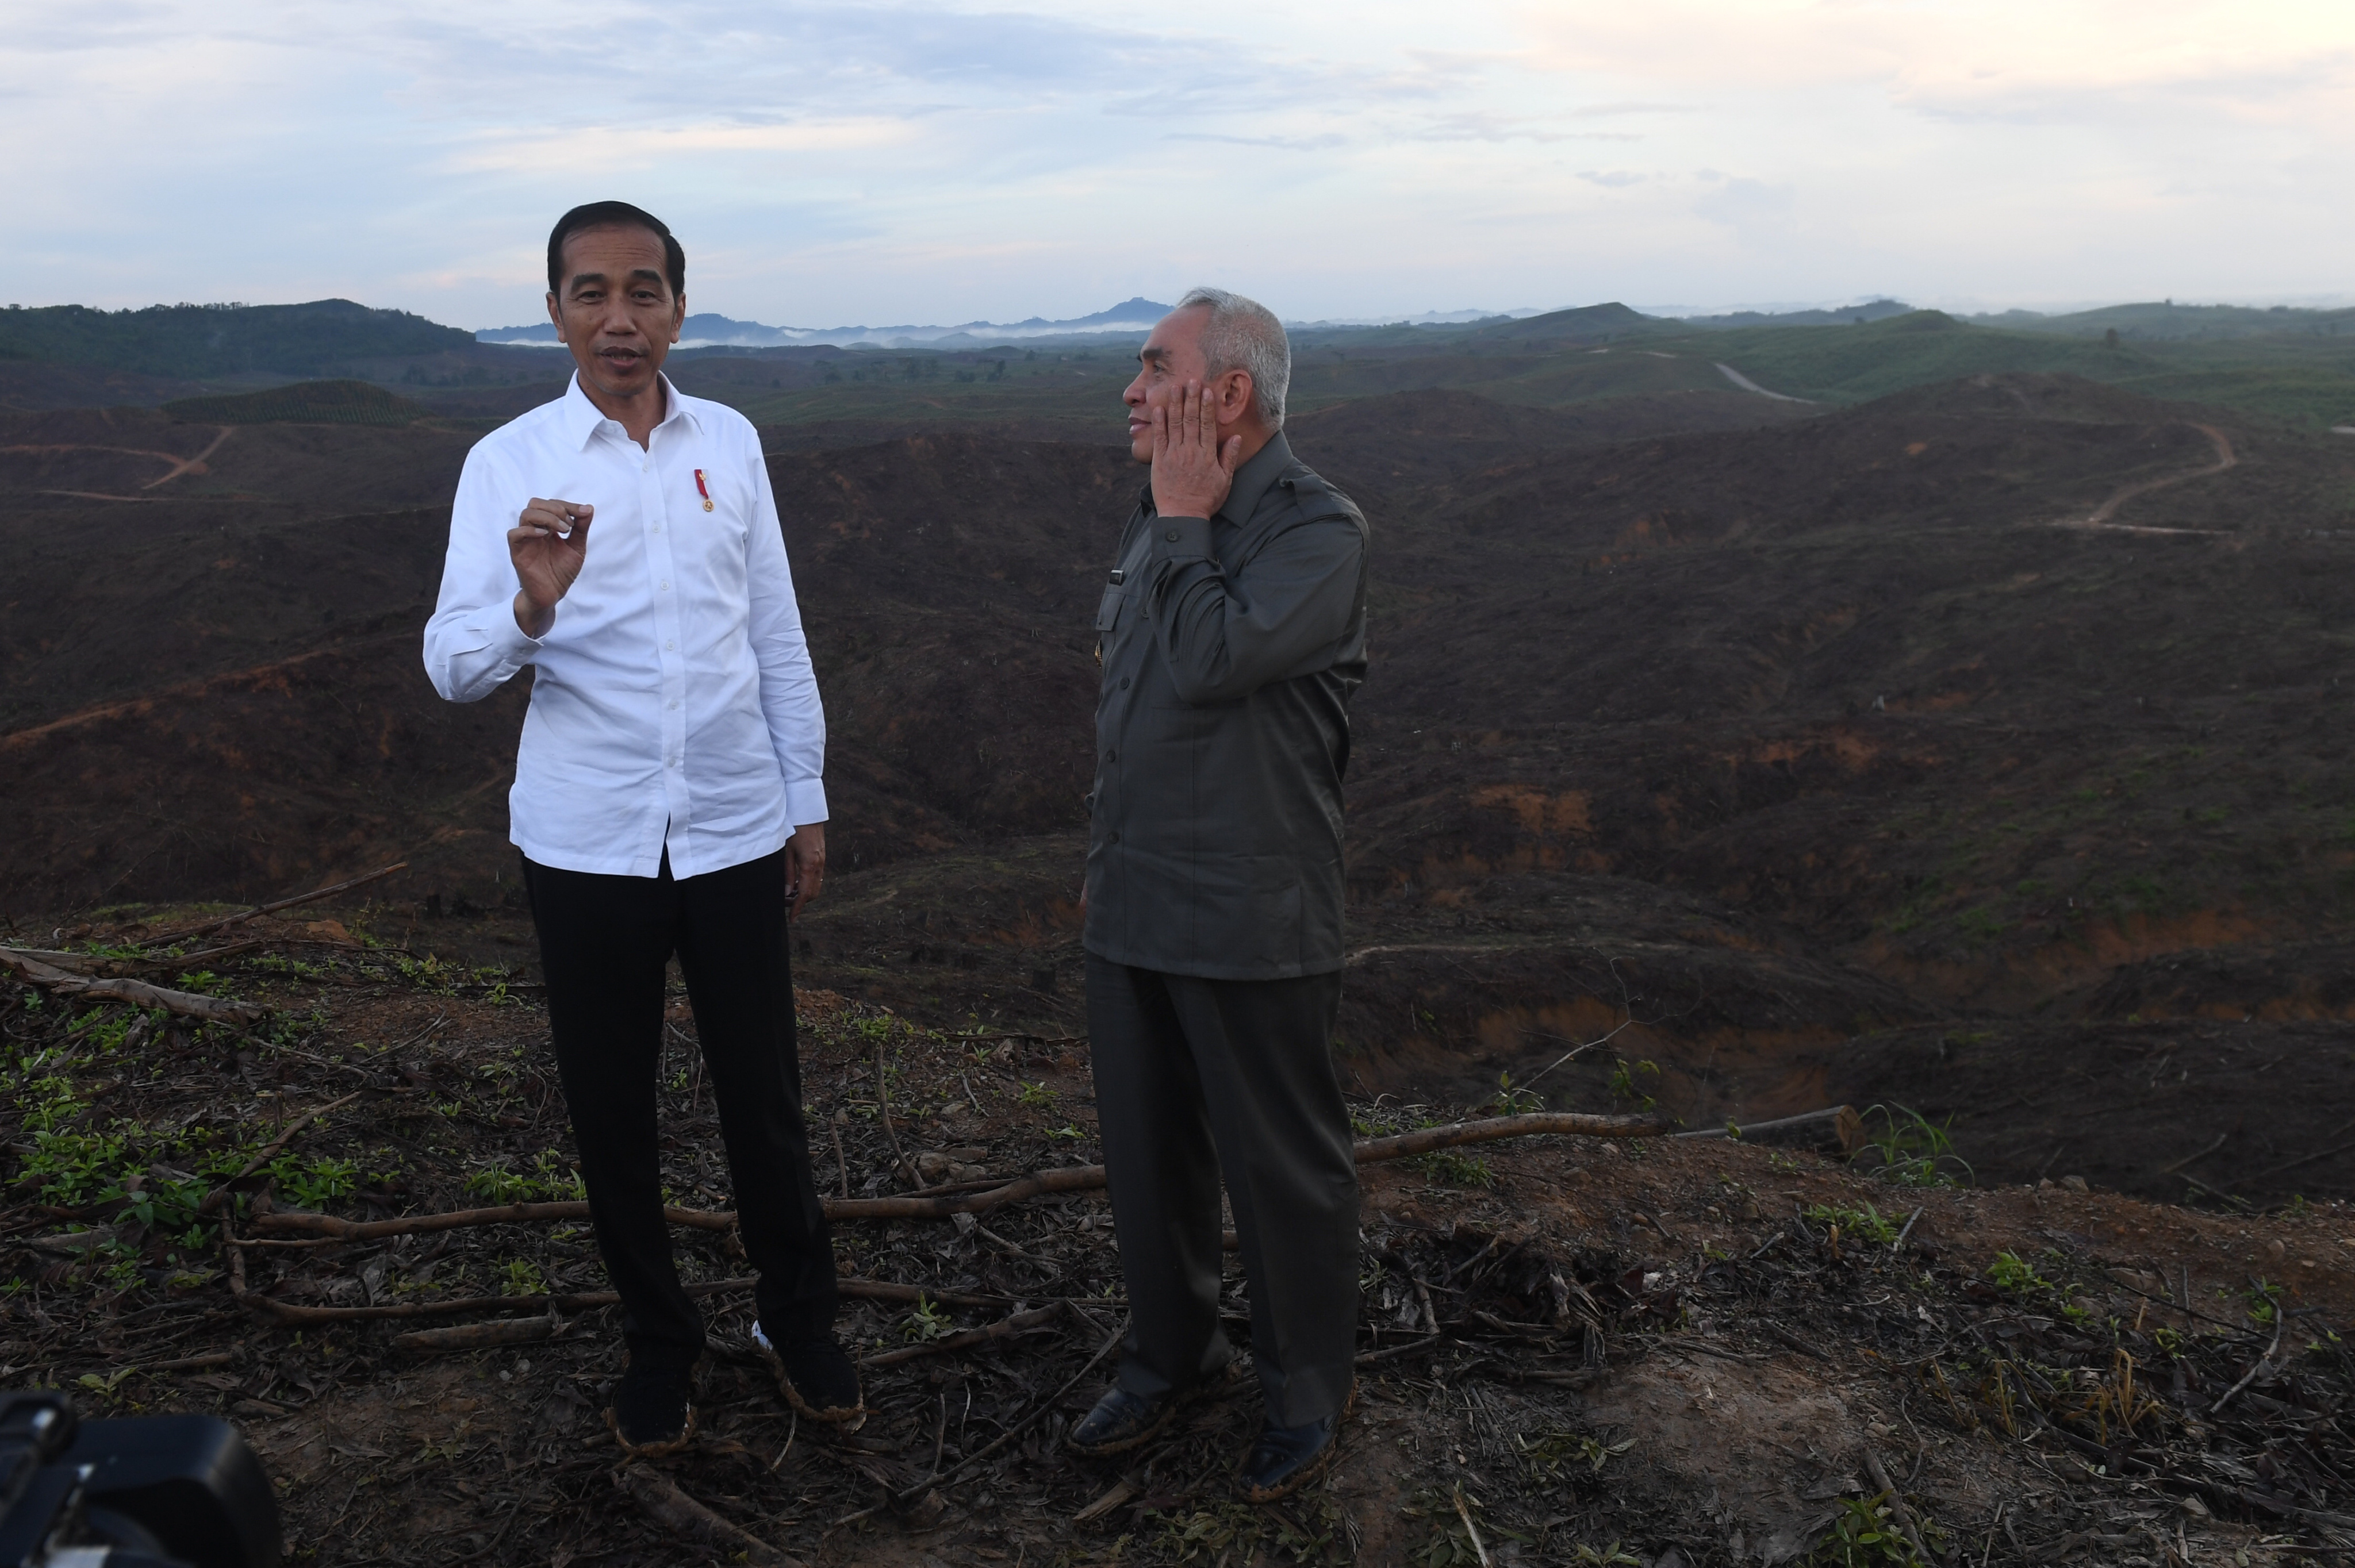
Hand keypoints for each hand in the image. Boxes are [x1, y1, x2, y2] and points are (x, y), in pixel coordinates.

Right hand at [510, 498, 592, 636]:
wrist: (553, 594)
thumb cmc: (561, 572)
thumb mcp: (576, 548)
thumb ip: (581, 528)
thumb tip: (588, 508)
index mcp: (547, 527)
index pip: (551, 504)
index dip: (568, 505)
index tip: (583, 513)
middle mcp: (534, 530)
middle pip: (535, 503)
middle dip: (555, 508)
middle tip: (569, 524)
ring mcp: (525, 540)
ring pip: (526, 514)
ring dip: (548, 517)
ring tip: (563, 530)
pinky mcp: (518, 552)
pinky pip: (514, 534)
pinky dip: (529, 530)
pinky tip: (545, 535)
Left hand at [786, 823, 826, 919]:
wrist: (807, 813)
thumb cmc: (794, 830)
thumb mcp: (786, 852)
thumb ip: (787, 873)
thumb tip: (788, 892)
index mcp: (809, 865)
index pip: (804, 894)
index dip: (797, 908)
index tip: (792, 919)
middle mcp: (819, 866)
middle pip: (812, 894)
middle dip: (800, 902)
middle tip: (784, 902)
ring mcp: (822, 862)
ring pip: (815, 887)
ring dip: (803, 893)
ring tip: (788, 892)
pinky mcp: (821, 858)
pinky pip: (816, 877)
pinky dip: (807, 884)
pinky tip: (796, 881)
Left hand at [1149, 380, 1242, 520]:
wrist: (1183, 516)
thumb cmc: (1205, 500)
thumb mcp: (1224, 481)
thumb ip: (1228, 458)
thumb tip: (1236, 438)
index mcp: (1207, 455)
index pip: (1207, 424)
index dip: (1206, 406)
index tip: (1207, 390)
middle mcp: (1190, 451)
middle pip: (1191, 419)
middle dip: (1191, 398)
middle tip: (1192, 380)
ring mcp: (1174, 455)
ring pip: (1175, 424)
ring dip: (1176, 404)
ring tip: (1176, 387)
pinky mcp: (1159, 461)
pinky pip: (1159, 438)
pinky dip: (1159, 422)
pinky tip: (1159, 408)